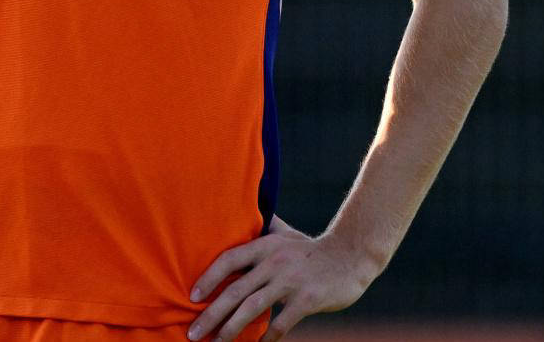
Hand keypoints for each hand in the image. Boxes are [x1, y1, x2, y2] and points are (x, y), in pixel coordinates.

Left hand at [187, 217, 377, 339]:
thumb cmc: (313, 249)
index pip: (228, 259)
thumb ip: (267, 227)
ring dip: (231, 329)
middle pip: (235, 290)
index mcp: (265, 245)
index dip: (208, 278)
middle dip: (211, 314)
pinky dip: (267, 337)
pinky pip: (280, 323)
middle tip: (193, 332)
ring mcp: (290, 281)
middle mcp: (273, 262)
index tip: (192, 297)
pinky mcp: (306, 299)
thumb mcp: (287, 234)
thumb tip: (249, 214)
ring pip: (252, 308)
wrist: (350, 256)